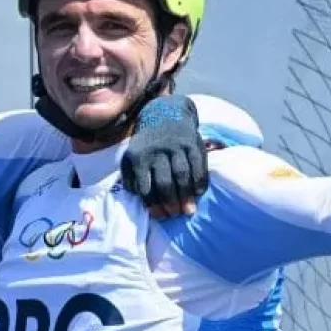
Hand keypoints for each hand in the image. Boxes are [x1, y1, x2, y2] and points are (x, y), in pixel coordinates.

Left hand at [120, 95, 208, 218]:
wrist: (165, 115)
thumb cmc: (146, 145)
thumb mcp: (131, 156)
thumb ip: (130, 176)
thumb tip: (136, 195)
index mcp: (139, 157)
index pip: (145, 186)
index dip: (152, 204)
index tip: (159, 216)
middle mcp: (158, 152)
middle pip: (164, 182)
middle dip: (170, 202)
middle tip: (175, 214)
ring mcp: (176, 147)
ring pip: (182, 175)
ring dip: (186, 195)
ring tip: (188, 211)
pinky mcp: (193, 143)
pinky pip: (198, 165)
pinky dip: (200, 180)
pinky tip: (199, 193)